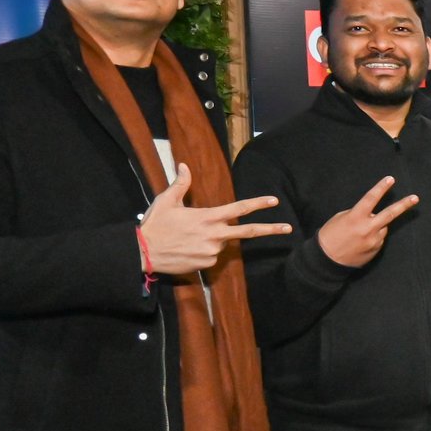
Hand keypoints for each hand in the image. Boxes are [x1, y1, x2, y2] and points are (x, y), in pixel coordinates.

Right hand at [139, 164, 290, 274]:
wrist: (142, 252)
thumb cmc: (155, 224)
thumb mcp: (166, 201)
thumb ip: (180, 184)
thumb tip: (184, 165)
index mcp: (207, 217)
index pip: (238, 209)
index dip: (258, 204)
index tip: (274, 201)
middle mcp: (214, 235)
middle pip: (248, 232)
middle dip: (270, 230)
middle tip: (288, 228)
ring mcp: (212, 251)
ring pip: (223, 243)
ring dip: (214, 239)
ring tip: (189, 238)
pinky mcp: (207, 264)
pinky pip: (212, 256)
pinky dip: (205, 251)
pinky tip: (188, 249)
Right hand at [316, 175, 419, 267]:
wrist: (328, 260)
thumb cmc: (330, 235)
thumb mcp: (341, 218)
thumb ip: (358, 213)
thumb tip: (372, 213)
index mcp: (356, 217)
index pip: (371, 198)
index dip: (381, 188)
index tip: (391, 179)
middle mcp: (367, 228)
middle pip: (390, 214)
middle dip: (404, 205)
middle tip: (415, 198)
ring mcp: (374, 240)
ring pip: (382, 227)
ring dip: (376, 226)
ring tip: (359, 233)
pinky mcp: (376, 250)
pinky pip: (379, 238)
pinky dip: (373, 237)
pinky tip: (360, 242)